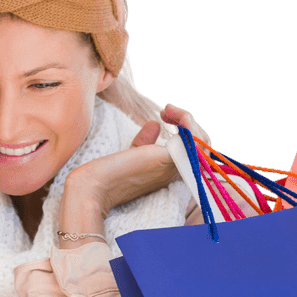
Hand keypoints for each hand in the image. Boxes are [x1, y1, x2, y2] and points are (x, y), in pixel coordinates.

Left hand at [58, 104, 208, 245]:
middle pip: (202, 146)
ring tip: (167, 109)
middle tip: (167, 110)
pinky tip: (171, 113)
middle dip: (189, 122)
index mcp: (169, 173)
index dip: (186, 131)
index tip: (165, 115)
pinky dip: (188, 122)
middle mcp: (177, 173)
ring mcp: (176, 169)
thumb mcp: (132, 154)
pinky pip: (195, 141)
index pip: (194, 152)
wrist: (93, 187)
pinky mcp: (171, 161)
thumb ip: (144, 142)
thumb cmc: (106, 174)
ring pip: (203, 143)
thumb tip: (155, 124)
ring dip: (188, 119)